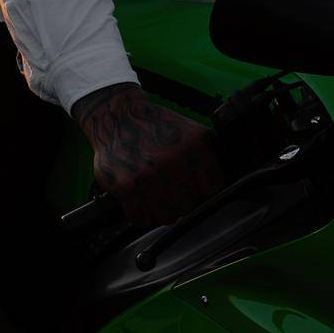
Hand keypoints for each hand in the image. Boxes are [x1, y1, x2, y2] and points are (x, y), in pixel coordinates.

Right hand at [70, 83, 224, 227]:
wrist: (117, 114)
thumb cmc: (155, 125)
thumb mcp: (190, 132)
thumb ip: (205, 157)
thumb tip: (216, 187)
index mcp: (194, 146)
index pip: (213, 189)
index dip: (205, 192)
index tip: (198, 191)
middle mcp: (173, 160)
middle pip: (189, 206)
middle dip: (183, 203)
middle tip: (174, 194)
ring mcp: (149, 175)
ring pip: (167, 217)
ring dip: (163, 211)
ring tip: (158, 198)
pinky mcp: (126, 186)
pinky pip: (141, 218)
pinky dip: (142, 215)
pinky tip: (141, 200)